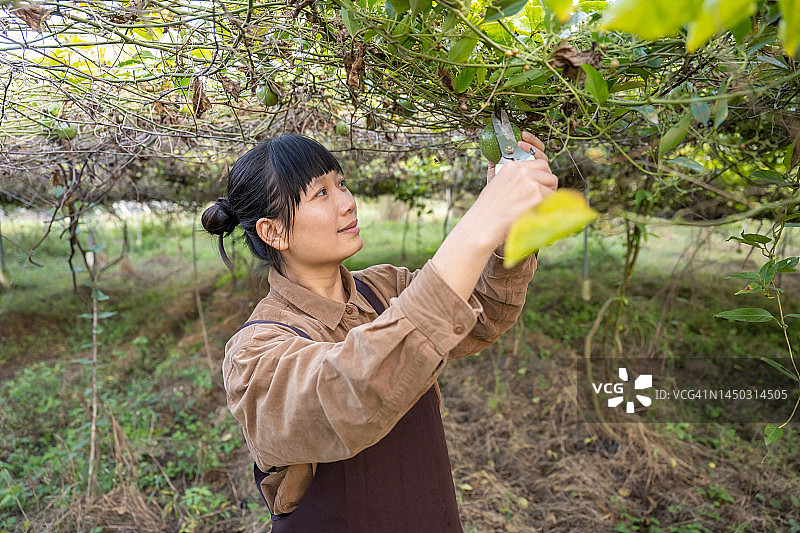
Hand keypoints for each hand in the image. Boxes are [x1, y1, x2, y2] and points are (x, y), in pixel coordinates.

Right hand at [473, 131, 558, 248]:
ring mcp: (529, 184)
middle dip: (547, 184)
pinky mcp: (536, 197)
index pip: (539, 163)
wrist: (481, 227)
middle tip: (541, 198)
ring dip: (547, 197)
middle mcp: (521, 172)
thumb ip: (513, 178)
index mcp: (511, 167)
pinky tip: (534, 214)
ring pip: (551, 187)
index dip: (542, 175)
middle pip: (548, 172)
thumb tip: (531, 181)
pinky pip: (551, 200)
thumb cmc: (487, 212)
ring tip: (535, 209)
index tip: (539, 185)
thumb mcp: (496, 185)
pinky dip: (546, 208)